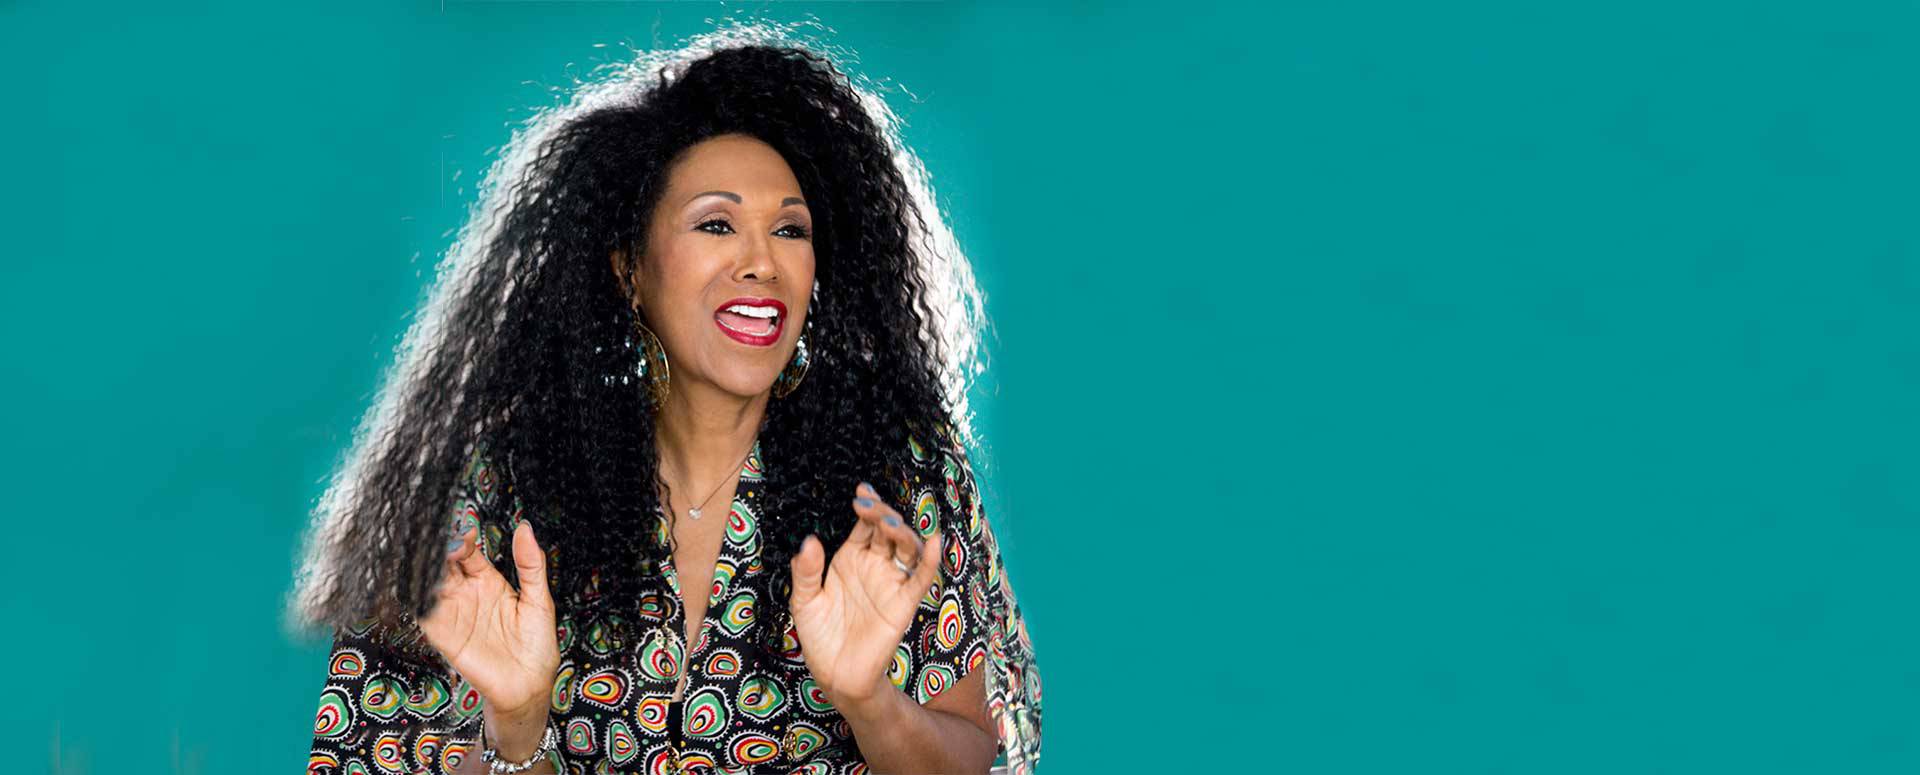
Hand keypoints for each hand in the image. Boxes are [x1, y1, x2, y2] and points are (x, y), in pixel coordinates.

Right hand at [422, 517, 560, 751]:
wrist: (529, 686)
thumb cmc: (536, 645)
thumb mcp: (539, 599)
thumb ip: (531, 564)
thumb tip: (525, 527)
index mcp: (488, 581)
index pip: (468, 553)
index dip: (462, 540)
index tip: (464, 533)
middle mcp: (466, 594)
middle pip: (443, 565)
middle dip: (437, 551)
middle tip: (438, 542)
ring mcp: (452, 614)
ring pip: (428, 585)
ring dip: (422, 571)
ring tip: (421, 556)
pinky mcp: (443, 636)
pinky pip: (424, 615)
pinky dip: (415, 600)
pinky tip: (416, 587)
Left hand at [788, 482, 942, 708]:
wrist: (835, 675)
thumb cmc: (820, 636)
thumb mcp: (805, 601)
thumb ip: (807, 572)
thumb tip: (809, 541)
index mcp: (851, 559)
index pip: (864, 525)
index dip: (866, 506)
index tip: (861, 492)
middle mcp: (874, 566)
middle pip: (886, 530)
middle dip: (880, 513)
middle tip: (867, 505)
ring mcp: (891, 582)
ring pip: (905, 548)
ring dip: (901, 531)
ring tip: (888, 522)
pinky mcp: (903, 603)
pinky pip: (921, 578)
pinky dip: (930, 560)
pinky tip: (933, 542)